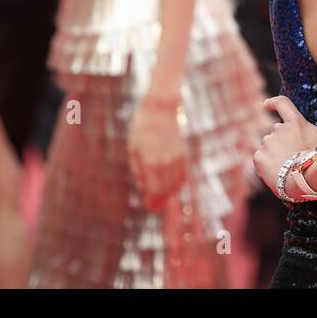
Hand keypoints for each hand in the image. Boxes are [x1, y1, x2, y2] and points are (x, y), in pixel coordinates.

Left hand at [128, 96, 188, 211]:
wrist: (161, 109)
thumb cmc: (142, 127)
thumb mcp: (133, 147)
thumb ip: (137, 168)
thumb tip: (143, 186)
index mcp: (151, 162)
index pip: (154, 190)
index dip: (152, 202)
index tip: (150, 208)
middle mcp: (166, 163)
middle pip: (166, 190)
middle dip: (160, 200)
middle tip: (155, 207)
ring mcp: (176, 158)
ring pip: (176, 183)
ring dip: (170, 193)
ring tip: (163, 198)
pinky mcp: (183, 152)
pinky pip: (183, 173)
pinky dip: (179, 182)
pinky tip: (173, 186)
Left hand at [253, 92, 316, 200]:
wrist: (307, 183)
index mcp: (295, 122)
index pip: (281, 103)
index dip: (272, 102)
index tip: (265, 105)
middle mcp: (278, 129)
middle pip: (277, 133)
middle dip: (283, 143)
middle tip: (296, 158)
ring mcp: (268, 143)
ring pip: (269, 146)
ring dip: (276, 154)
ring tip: (290, 168)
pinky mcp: (259, 157)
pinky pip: (261, 158)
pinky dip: (267, 165)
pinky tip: (279, 172)